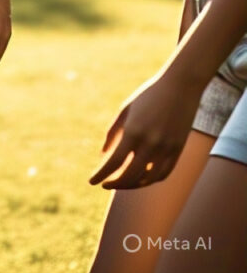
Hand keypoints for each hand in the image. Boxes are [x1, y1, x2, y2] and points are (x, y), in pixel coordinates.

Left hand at [89, 73, 201, 188]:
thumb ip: (113, 133)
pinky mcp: (179, 150)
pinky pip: (164, 173)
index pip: (114, 161)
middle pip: (130, 174)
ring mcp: (167, 149)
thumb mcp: (126, 110)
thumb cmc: (148, 95)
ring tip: (121, 183)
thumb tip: (104, 156)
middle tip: (104, 184)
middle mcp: (151, 143)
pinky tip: (140, 179)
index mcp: (134, 131)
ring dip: (133, 185)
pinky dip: (150, 180)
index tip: (92, 181)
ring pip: (148, 178)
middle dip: (115, 183)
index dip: (102, 174)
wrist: (180, 87)